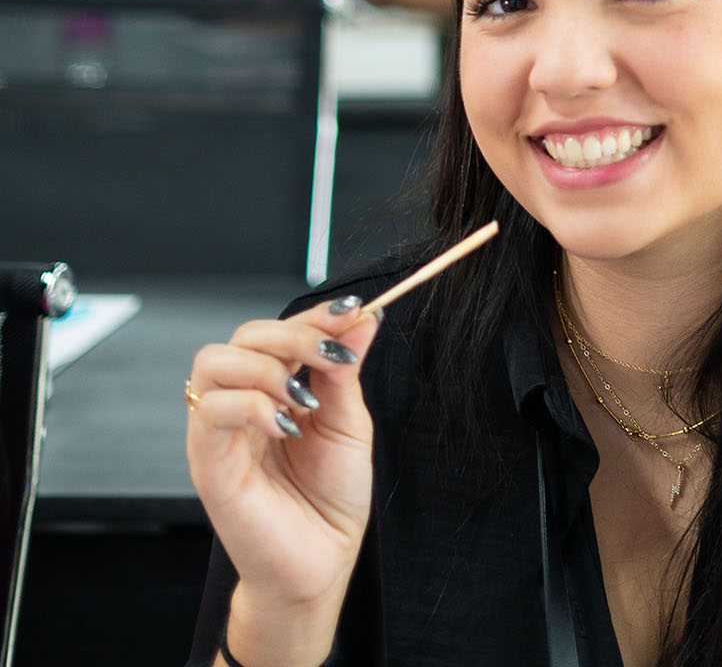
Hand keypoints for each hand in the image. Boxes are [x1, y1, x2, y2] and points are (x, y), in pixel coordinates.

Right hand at [185, 298, 382, 659]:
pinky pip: (211, 410)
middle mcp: (240, 403)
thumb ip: (345, 372)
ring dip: (268, 367)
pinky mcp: (207, 462)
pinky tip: (287, 426)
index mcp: (272, 390)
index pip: (277, 331)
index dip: (314, 315)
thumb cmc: (331, 499)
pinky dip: (252, 404)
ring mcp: (219, 431)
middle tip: (331, 357)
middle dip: (293, 334)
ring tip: (305, 399)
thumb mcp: (349, 423)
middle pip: (242, 336)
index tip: (353, 311)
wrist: (322, 562)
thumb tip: (362, 318)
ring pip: (214, 362)